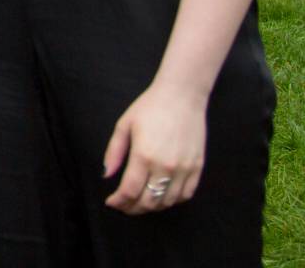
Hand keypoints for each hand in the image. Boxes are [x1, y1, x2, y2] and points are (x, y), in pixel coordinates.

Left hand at [101, 80, 207, 213]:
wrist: (181, 97)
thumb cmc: (149, 108)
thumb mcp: (124, 125)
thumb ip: (114, 152)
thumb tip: (106, 174)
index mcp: (144, 156)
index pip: (130, 191)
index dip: (119, 202)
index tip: (111, 202)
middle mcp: (165, 166)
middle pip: (148, 201)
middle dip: (132, 208)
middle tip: (124, 206)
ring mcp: (184, 169)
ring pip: (167, 202)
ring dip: (152, 207)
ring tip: (140, 202)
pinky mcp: (197, 167)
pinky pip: (185, 194)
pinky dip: (172, 200)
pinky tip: (162, 196)